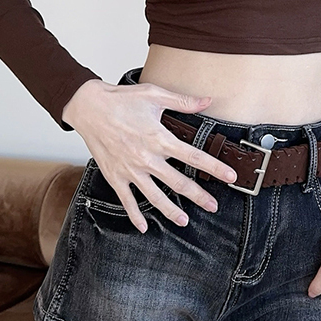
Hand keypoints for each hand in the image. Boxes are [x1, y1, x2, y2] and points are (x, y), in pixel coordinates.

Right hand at [61, 78, 238, 230]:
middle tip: (213, 206)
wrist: (89, 107)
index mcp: (159, 138)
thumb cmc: (121, 100)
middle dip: (198, 196)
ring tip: (184, 220)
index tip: (231, 177)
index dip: (214, 167)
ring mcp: (130, 170)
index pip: (194, 156)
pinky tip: (143, 226)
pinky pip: (127, 200)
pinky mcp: (115, 176)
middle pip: (178, 182)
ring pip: (154, 196)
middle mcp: (147, 158)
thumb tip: (207, 100)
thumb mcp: (154, 95)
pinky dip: (135, 215)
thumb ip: (183, 101)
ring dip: (171, 210)